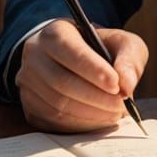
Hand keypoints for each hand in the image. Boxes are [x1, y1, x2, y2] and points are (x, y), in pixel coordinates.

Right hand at [16, 19, 148, 132]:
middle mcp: (35, 56)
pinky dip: (80, 124)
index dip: (93, 70)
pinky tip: (99, 120)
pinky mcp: (30, 107)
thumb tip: (127, 85)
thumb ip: (129, 58)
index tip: (116, 84)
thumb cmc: (101, 48)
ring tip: (114, 113)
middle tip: (121, 105)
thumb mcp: (122, 43)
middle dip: (96, 97)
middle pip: (62, 82)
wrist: (76, 59)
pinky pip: (53, 122)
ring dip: (90, 113)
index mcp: (55, 33)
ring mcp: (28, 83)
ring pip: (57, 105)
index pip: (70, 51)